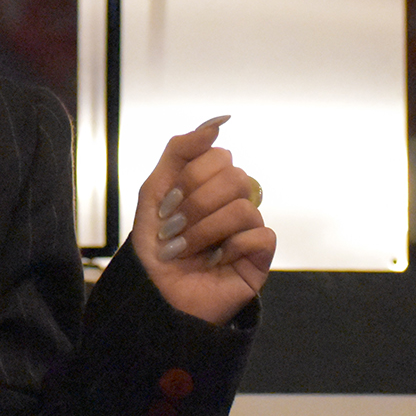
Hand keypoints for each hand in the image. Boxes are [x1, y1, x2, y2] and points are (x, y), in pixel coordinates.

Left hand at [130, 116, 275, 324]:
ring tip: (186, 250)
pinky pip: (261, 234)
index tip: (167, 204)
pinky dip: (230, 248)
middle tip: (174, 228)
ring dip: (204, 231)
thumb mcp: (154, 189)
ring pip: (244, 207)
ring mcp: (248, 228)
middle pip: (234, 177)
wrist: (154, 293)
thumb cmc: (154, 245)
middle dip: (195, 205)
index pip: (217, 156)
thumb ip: (181, 149)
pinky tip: (215, 261)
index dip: (189, 179)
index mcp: (209, 184)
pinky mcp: (260, 255)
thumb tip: (219, 121)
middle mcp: (232, 201)